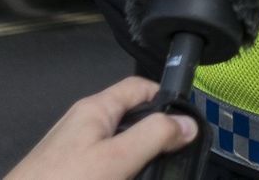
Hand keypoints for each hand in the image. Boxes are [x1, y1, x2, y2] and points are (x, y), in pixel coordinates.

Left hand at [4, 76, 197, 179]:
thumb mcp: (117, 159)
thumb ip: (154, 136)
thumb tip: (187, 122)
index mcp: (94, 110)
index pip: (138, 87)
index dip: (166, 98)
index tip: (188, 123)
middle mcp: (83, 124)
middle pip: (130, 118)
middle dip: (155, 135)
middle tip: (176, 155)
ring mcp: (74, 151)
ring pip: (118, 145)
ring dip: (139, 159)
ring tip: (155, 172)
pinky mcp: (70, 172)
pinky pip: (104, 165)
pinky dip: (121, 171)